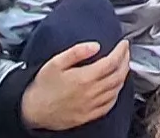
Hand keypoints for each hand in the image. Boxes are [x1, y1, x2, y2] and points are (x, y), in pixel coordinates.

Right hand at [11, 40, 130, 131]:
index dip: (121, 51)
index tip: (123, 44)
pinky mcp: (89, 115)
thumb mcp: (56, 63)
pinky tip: (115, 87)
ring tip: (122, 66)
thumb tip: (95, 45)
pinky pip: (110, 104)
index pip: (112, 62)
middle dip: (125, 61)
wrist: (33, 110)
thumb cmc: (43, 86)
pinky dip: (117, 93)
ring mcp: (92, 105)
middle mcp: (91, 92)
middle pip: (118, 75)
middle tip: (125, 52)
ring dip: (123, 76)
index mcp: (84, 78)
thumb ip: (77, 52)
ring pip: (116, 90)